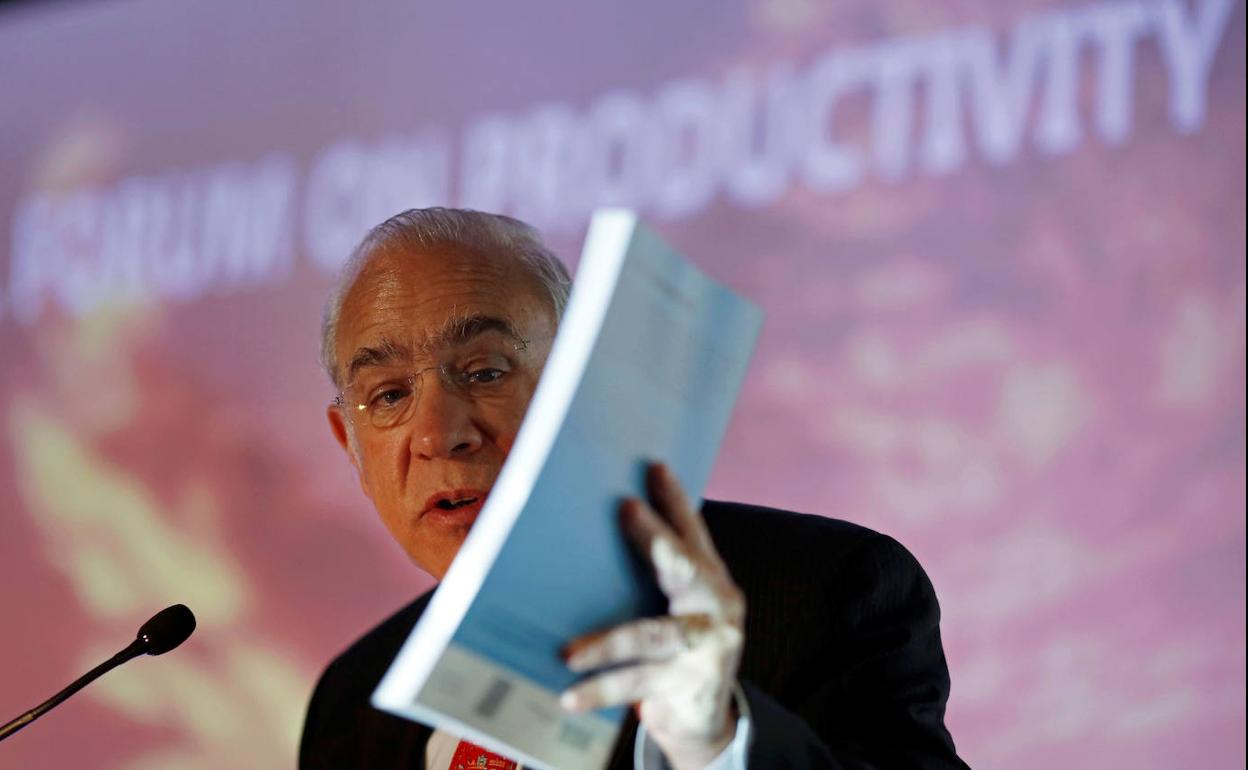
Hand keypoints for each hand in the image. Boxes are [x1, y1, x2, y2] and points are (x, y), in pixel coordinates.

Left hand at [560, 464, 745, 769]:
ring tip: (567, 653)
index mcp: (711, 581)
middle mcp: (718, 607)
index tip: (655, 466)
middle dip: (655, 537)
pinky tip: (569, 696)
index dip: (675, 500)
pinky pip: (638, 684)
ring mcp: (709, 647)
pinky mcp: (691, 684)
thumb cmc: (673, 655)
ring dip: (607, 643)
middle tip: (627, 509)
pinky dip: (601, 690)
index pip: (693, 533)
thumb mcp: (671, 612)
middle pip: (686, 567)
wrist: (702, 723)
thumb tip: (588, 542)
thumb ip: (652, 580)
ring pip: (652, 635)